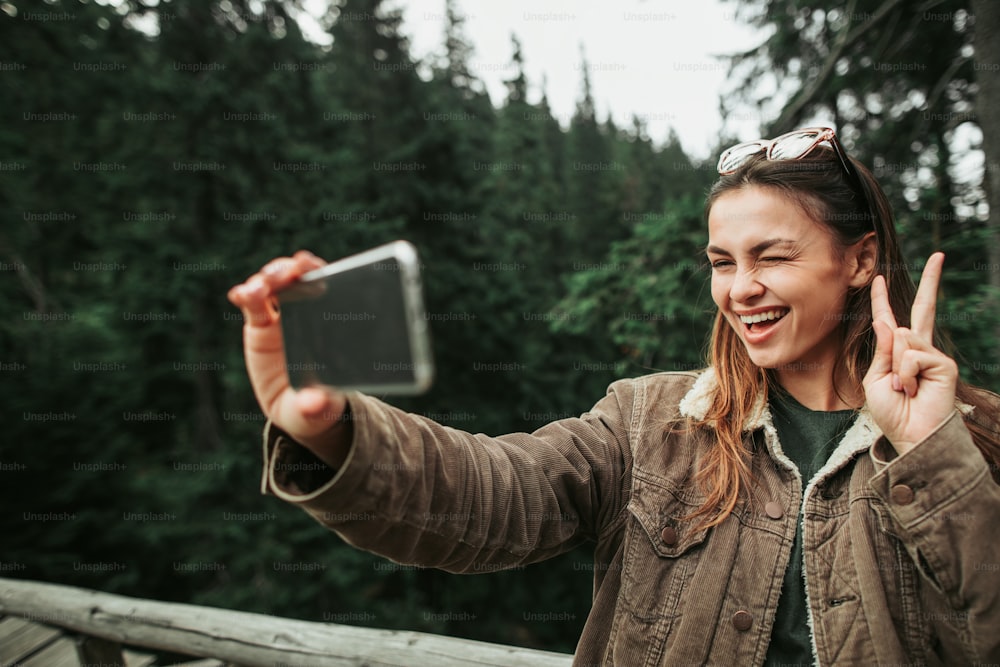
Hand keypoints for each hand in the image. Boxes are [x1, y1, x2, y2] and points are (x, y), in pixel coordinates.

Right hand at [227, 251, 351, 466]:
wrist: (300, 411)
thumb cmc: (319, 403)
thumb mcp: (320, 409)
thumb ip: (317, 407)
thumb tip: (316, 405)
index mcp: (329, 324)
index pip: (326, 286)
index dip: (317, 271)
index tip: (309, 265)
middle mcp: (307, 313)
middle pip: (297, 278)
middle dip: (289, 269)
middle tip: (286, 272)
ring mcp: (282, 316)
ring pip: (273, 285)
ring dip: (266, 278)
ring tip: (258, 289)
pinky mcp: (260, 325)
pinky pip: (252, 304)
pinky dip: (245, 294)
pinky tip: (240, 294)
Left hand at [863, 252, 957, 454]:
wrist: (911, 436)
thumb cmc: (893, 412)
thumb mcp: (876, 380)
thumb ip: (882, 351)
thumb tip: (888, 322)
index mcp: (898, 352)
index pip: (889, 320)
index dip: (883, 300)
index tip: (880, 278)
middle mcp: (918, 348)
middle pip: (923, 308)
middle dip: (931, 280)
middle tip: (939, 254)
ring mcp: (933, 354)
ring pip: (902, 339)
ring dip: (896, 368)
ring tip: (903, 389)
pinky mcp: (944, 363)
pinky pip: (912, 354)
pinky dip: (905, 374)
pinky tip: (913, 389)